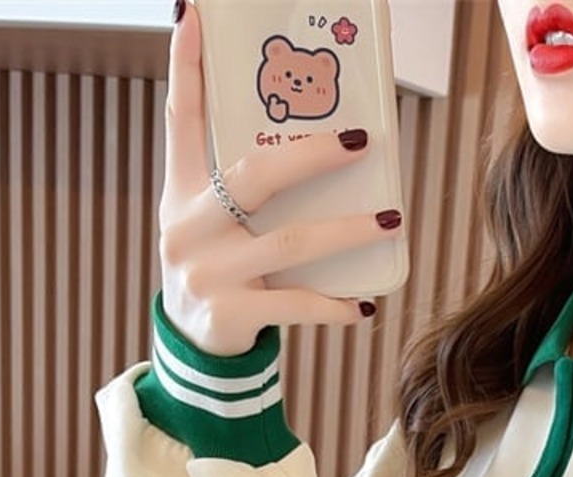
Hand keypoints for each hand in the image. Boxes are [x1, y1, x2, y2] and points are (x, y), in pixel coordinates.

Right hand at [159, 4, 399, 354]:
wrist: (194, 348)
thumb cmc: (218, 268)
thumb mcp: (210, 220)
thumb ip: (242, 183)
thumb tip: (308, 138)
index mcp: (182, 191)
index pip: (182, 119)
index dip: (187, 67)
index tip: (196, 15)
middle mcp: (190, 226)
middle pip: (255, 179)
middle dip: (311, 157)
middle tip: (361, 141)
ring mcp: (209, 272)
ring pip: (289, 243)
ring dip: (346, 232)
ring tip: (390, 219)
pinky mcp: (231, 313)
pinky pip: (295, 304)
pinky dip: (332, 304)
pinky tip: (362, 305)